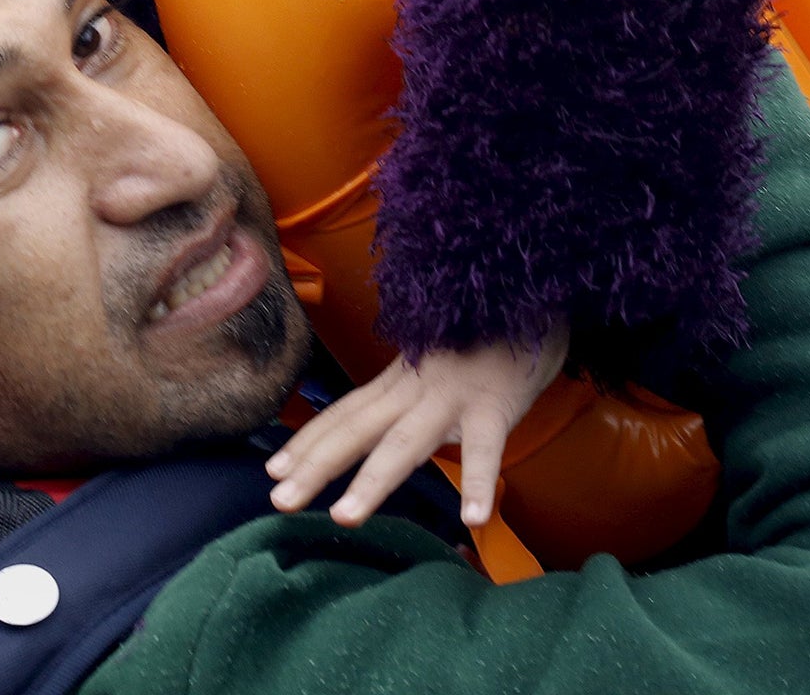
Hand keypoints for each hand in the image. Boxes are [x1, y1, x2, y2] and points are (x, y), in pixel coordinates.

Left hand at [265, 326, 568, 528]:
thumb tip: (384, 422)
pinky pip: (488, 447)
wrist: (536, 291)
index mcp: (401, 379)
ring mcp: (454, 394)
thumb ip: (412, 391)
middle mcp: (415, 386)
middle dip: (315, 466)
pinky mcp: (496, 402)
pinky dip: (480, 480)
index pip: (345, 413)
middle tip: (279, 501)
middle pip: (356, 430)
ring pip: (405, 442)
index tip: (273, 468)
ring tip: (345, 518)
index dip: (308, 441)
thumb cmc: (489, 335)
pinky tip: (473, 517)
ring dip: (373, 480)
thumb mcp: (439, 361)